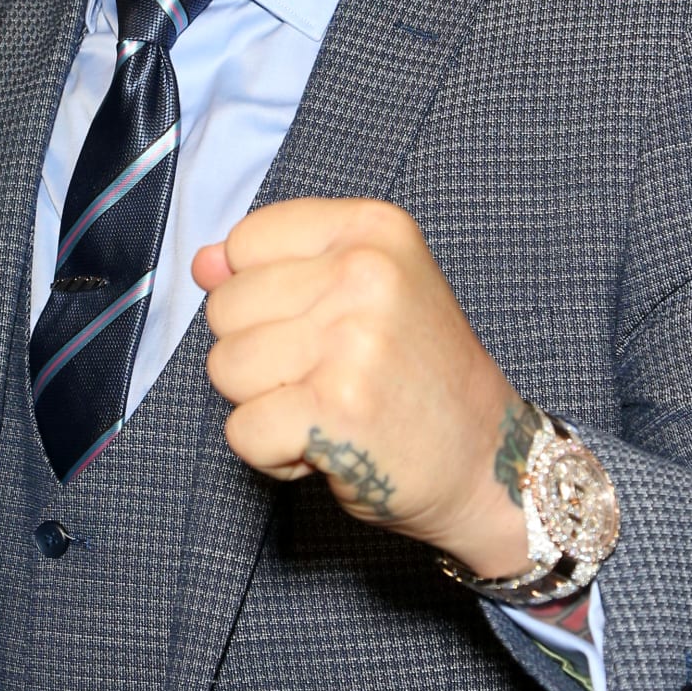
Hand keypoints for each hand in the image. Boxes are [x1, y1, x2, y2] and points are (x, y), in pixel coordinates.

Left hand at [193, 198, 533, 577]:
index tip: (321, 324)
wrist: (489, 462)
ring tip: (329, 408)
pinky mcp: (336, 409)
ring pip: (224, 368)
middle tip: (332, 376)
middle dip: (260, 355)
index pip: (245, 241)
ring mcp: (353, 340)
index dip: (263, 295)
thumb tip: (202, 262)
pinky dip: (271, 454)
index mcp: (375, 228)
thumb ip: (279, 268)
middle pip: (226, 308)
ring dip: (264, 404)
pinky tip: (326, 446)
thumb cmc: (418, 377)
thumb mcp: (364, 294)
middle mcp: (367, 272)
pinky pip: (241, 430)